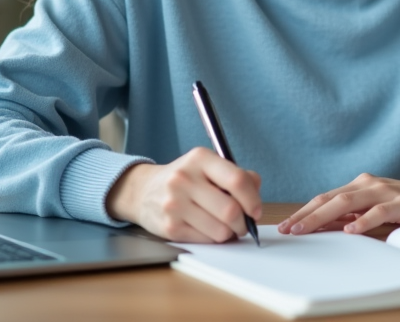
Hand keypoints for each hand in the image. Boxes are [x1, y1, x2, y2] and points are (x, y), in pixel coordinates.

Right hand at [105, 147, 261, 242]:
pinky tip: (208, 229)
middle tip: (243, 224)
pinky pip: (205, 240)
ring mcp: (174, 204)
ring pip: (220, 230)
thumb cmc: (186, 179)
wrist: (143, 191)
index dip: (253, 200)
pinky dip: (213, 238)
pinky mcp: (169, 227)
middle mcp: (184, 179)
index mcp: (200, 158)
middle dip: (243, 223)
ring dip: (229, 233)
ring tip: (225, 226)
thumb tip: (256, 193)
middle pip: (230, 210)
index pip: (237, 180)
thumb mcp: (208, 166)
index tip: (256, 210)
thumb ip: (238, 176)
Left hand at [278, 171, 399, 235]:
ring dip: (323, 217)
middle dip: (305, 214)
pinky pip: (379, 212)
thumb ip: (357, 215)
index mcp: (363, 185)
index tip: (286, 225)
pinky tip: (350, 230)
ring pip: (348, 202)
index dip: (304, 211)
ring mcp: (387, 192)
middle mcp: (371, 184)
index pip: (326, 198)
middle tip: (286, 229)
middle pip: (330, 198)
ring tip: (305, 229)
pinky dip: (362, 221)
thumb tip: (328, 227)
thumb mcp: (381, 210)